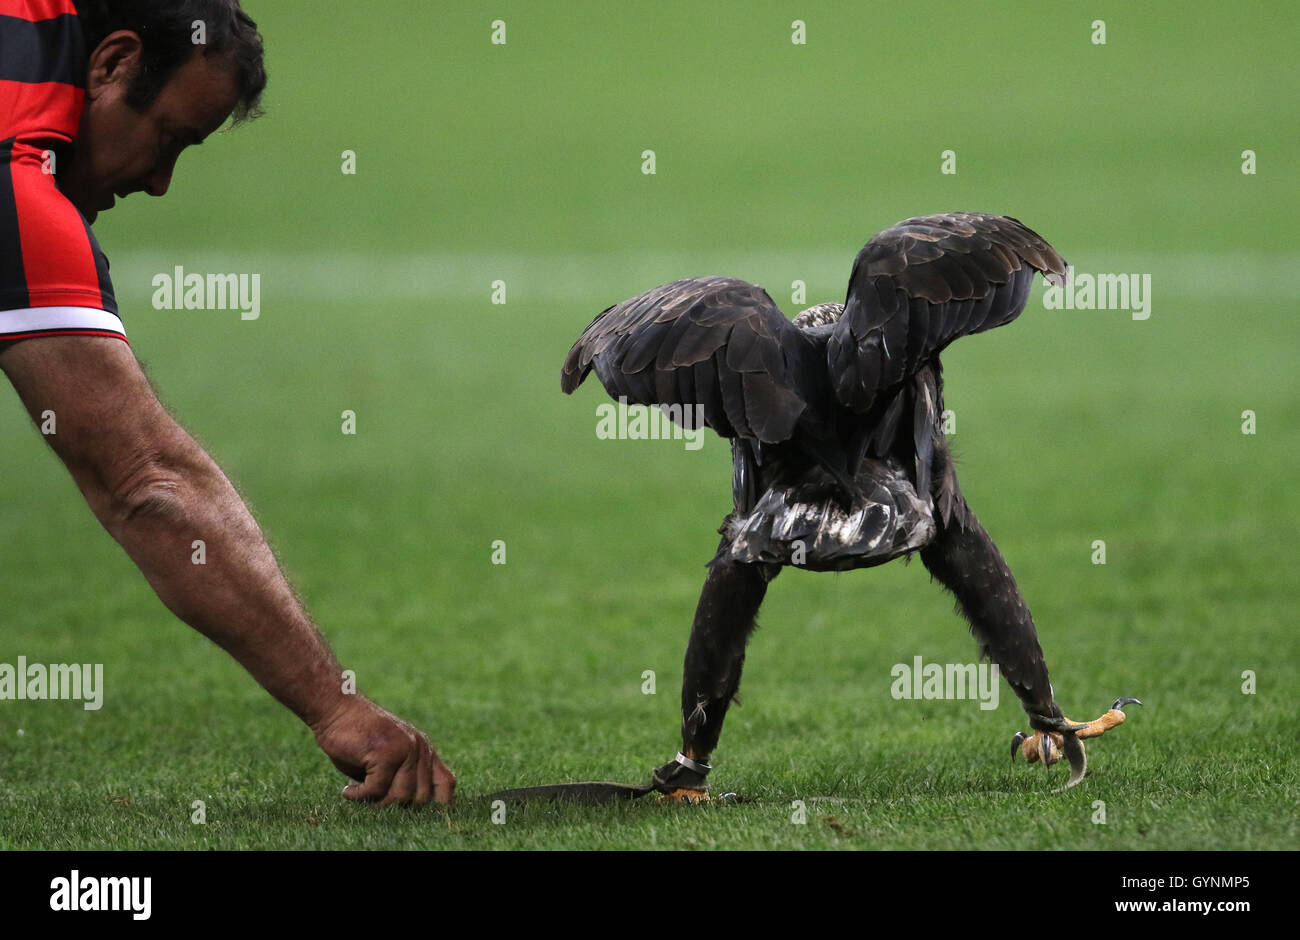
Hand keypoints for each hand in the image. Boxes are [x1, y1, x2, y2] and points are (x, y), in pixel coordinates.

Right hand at [311, 697, 454, 806]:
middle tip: (373, 799)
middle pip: (421, 799)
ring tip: (359, 794)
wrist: (336, 709)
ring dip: (376, 802)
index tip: (409, 810)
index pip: (446, 784)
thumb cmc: (357, 737)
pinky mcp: (386, 752)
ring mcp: (405, 749)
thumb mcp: (387, 759)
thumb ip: (401, 778)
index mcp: (424, 750)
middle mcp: (419, 748)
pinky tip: (347, 791)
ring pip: (400, 797)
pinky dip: (359, 796)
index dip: (436, 804)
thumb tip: (407, 809)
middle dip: (396, 806)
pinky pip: (376, 790)